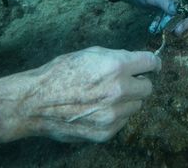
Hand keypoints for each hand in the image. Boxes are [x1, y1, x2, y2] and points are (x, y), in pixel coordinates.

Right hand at [0, 47, 160, 146]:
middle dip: (138, 83)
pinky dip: (115, 116)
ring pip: (136, 106)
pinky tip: (97, 110)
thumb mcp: (89, 54)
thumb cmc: (60, 74)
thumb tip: (136, 63)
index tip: (151, 66)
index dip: (152, 63)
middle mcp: (119, 90)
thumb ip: (116, 58)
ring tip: (105, 97)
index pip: (151, 63)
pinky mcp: (106, 132)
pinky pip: (122, 121)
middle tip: (124, 82)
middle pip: (148, 88)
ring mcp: (113, 114)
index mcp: (116, 66)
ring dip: (127, 101)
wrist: (36, 102)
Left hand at [110, 0, 187, 34]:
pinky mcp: (175, 7)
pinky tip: (173, 30)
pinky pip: (180, 16)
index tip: (183, 19)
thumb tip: (176, 11)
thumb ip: (164, 3)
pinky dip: (177, 23)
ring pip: (186, 13)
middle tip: (179, 30)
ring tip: (176, 33)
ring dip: (182, 23)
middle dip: (186, 19)